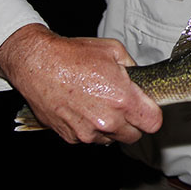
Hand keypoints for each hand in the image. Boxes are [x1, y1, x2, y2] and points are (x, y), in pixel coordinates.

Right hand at [0, 24, 161, 144]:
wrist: (37, 64)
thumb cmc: (73, 56)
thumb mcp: (114, 51)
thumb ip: (133, 68)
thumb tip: (140, 78)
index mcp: (122, 99)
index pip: (153, 122)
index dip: (152, 114)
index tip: (147, 107)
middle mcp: (107, 120)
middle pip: (134, 135)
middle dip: (133, 123)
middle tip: (125, 106)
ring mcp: (87, 132)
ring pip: (112, 138)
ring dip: (111, 127)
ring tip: (100, 104)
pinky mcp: (70, 137)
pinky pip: (90, 138)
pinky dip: (90, 128)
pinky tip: (84, 108)